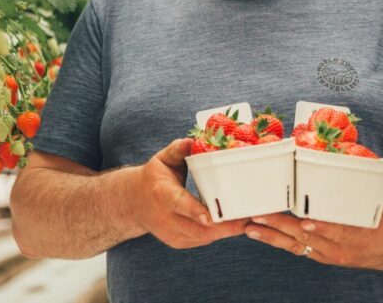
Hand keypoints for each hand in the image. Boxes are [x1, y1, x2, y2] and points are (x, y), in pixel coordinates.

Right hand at [130, 138, 248, 248]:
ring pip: (203, 238)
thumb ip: (178, 149)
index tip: (212, 216)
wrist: (134, 203)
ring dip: (226, 231)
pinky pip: (202, 240)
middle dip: (224, 226)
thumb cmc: (155, 177)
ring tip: (248, 221)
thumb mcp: (163, 159)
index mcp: (161, 193)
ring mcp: (171, 234)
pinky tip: (235, 225)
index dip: (195, 211)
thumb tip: (191, 141)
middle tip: (248, 217)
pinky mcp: (178, 242)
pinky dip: (219, 234)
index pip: (179, 203)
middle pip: (197, 228)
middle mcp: (165, 218)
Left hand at [244, 185, 382, 269]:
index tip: (307, 221)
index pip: (339, 232)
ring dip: (272, 234)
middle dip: (283, 227)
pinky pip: (292, 248)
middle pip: (307, 238)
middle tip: (262, 215)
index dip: (323, 227)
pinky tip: (256, 231)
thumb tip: (365, 153)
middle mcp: (338, 248)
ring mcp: (325, 254)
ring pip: (295, 245)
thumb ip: (377, 179)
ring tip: (251, 224)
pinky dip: (274, 239)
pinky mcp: (315, 254)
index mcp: (358, 235)